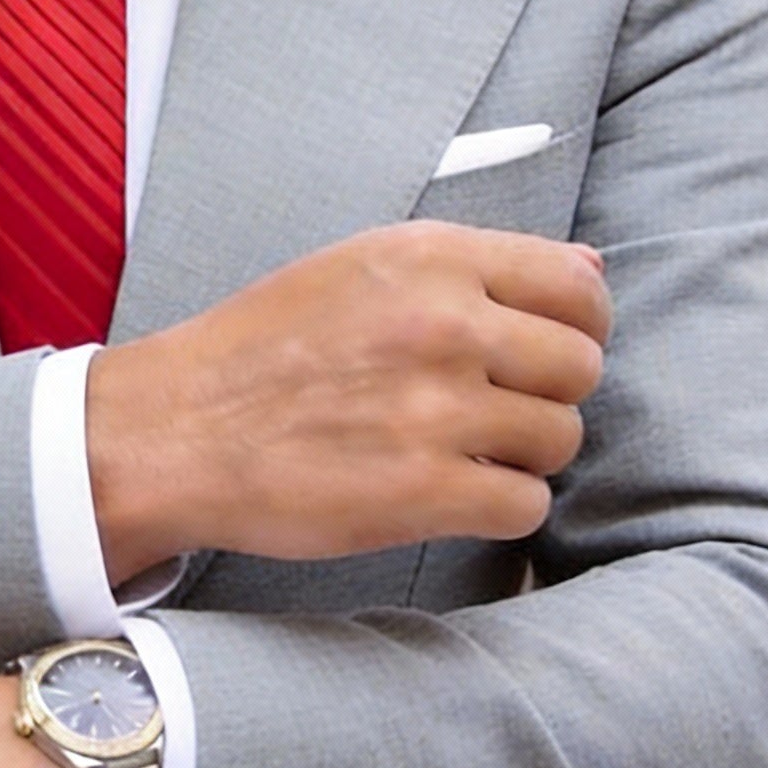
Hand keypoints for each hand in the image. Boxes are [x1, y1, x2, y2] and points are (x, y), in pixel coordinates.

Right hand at [87, 221, 610, 580]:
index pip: (579, 286)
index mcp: (430, 258)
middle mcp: (442, 324)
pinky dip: (497, 509)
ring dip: (521, 455)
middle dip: (545, 394)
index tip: (542, 352)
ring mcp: (436, 409)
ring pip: (560, 439)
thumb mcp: (358, 269)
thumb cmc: (261, 350)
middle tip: (489, 411)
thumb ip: (473, 268)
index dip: (576, 326)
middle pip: (579, 367)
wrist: (174, 431)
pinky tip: (448, 496)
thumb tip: (592, 269)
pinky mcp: (424, 491)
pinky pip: (525, 506)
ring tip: (459, 454)